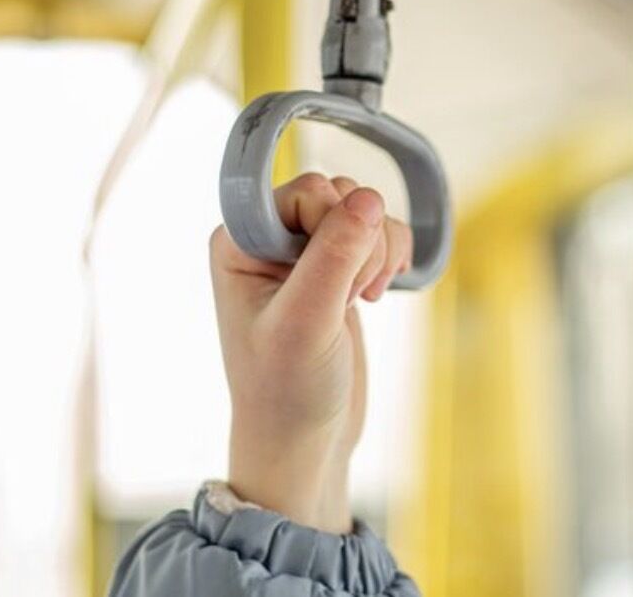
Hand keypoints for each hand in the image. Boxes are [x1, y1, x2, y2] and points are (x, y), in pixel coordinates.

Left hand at [209, 173, 412, 532]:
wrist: (304, 441)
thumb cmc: (287, 391)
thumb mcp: (307, 324)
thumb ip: (334, 257)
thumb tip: (368, 198)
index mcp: (240, 242)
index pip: (305, 190)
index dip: (334, 225)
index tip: (334, 283)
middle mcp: (269, 239)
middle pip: (339, 194)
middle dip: (362, 240)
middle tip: (352, 294)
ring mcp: (306, 253)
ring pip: (363, 210)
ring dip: (380, 250)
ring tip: (364, 297)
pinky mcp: (339, 269)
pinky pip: (379, 231)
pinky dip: (392, 255)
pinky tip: (378, 293)